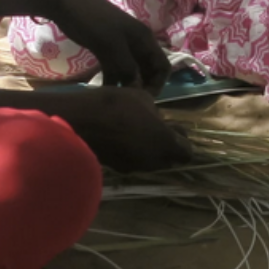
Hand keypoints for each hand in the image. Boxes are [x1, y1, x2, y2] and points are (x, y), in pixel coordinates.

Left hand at [32, 0, 170, 93]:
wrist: (69, 4)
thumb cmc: (94, 21)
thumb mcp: (111, 44)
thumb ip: (126, 67)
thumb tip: (137, 90)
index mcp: (145, 40)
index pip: (163, 66)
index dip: (158, 84)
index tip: (143, 100)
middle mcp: (137, 45)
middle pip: (148, 71)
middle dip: (142, 88)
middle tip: (128, 104)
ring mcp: (122, 48)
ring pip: (131, 73)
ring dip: (126, 87)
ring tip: (115, 102)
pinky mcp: (107, 51)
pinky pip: (116, 70)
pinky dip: (112, 82)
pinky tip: (102, 94)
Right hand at [60, 86, 190, 171]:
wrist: (82, 122)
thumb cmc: (118, 105)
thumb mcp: (144, 99)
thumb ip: (155, 112)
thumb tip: (157, 119)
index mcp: (166, 143)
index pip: (187, 152)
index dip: (183, 141)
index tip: (175, 129)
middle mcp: (154, 161)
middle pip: (170, 160)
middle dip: (167, 147)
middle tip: (158, 130)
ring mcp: (134, 167)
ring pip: (150, 162)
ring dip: (149, 151)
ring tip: (138, 133)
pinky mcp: (117, 169)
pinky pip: (133, 162)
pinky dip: (132, 154)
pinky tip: (121, 139)